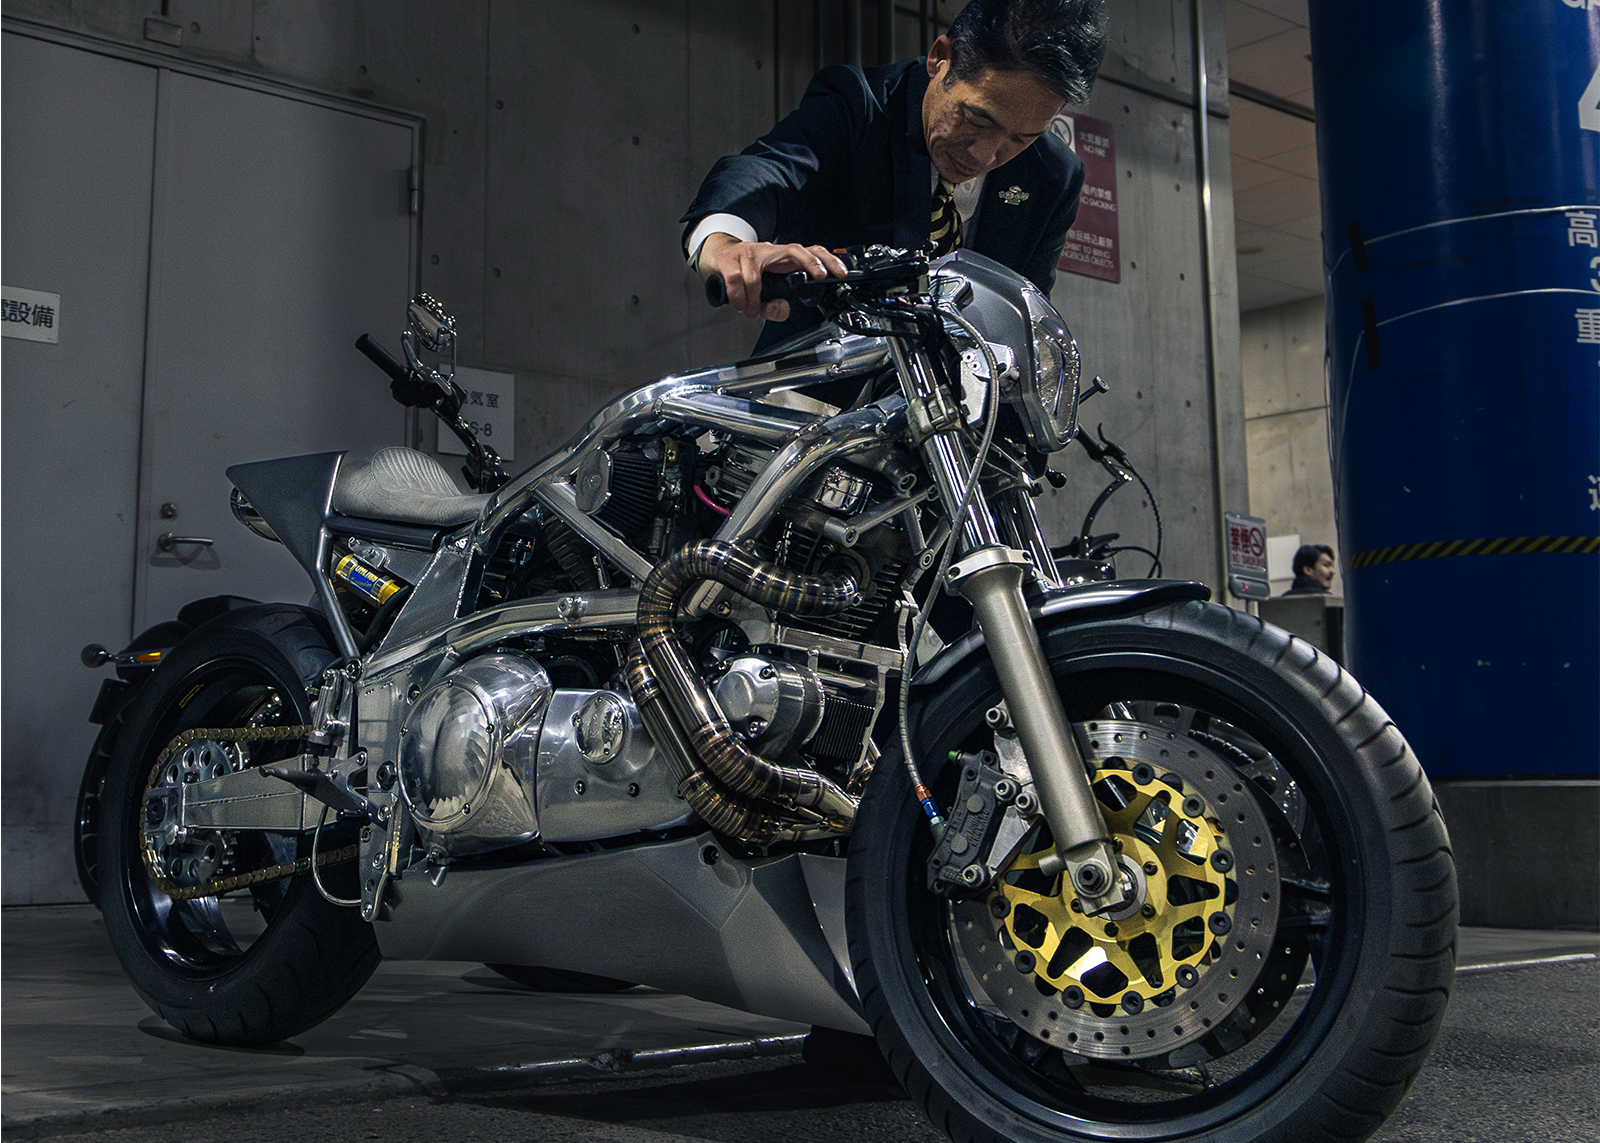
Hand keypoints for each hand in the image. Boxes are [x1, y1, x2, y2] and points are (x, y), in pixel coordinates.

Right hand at [698, 234, 848, 320]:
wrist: (717, 255)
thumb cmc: (745, 273)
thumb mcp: (765, 292)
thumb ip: (775, 305)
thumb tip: (779, 309)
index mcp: (783, 259)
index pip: (810, 252)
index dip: (826, 261)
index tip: (839, 273)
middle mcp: (769, 252)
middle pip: (795, 249)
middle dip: (810, 262)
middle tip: (819, 275)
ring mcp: (749, 252)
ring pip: (755, 276)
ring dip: (753, 299)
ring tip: (750, 310)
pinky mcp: (729, 258)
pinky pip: (736, 279)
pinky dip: (738, 298)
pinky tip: (740, 305)